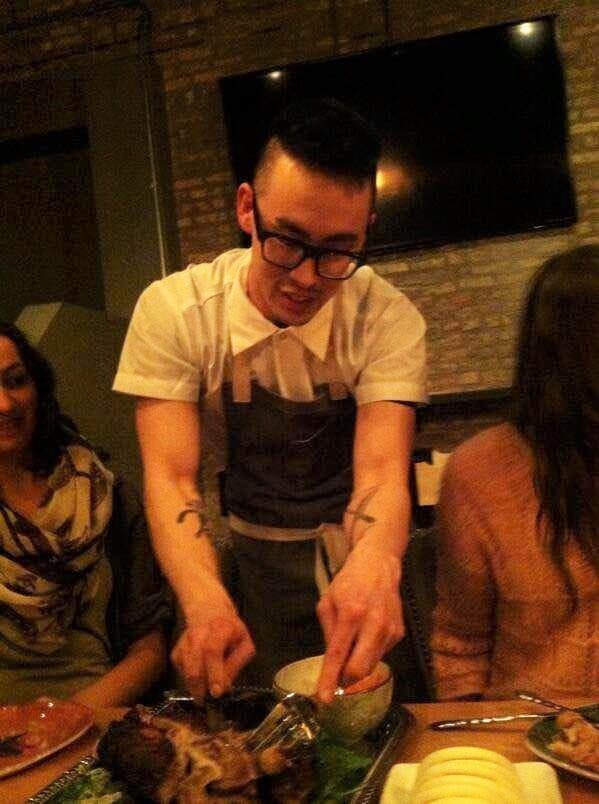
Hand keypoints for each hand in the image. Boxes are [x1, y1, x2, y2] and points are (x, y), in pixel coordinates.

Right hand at [171, 583, 254, 699]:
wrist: (208, 611)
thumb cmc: (231, 631)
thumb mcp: (244, 643)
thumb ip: (236, 664)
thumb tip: (226, 687)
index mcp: (220, 629)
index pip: (213, 652)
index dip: (214, 673)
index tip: (216, 693)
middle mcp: (198, 635)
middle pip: (194, 665)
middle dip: (200, 688)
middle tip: (207, 702)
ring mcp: (184, 643)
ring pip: (185, 671)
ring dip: (194, 687)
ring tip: (203, 694)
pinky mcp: (175, 651)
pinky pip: (180, 672)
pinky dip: (188, 680)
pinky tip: (199, 676)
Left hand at [315, 540, 402, 702]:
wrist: (379, 565)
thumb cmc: (348, 582)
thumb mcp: (328, 602)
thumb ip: (328, 633)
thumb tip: (332, 664)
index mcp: (351, 614)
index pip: (338, 655)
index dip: (329, 679)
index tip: (325, 700)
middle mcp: (374, 624)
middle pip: (360, 670)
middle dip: (346, 679)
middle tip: (337, 675)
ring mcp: (390, 630)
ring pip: (371, 666)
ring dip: (358, 665)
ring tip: (354, 642)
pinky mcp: (400, 634)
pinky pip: (380, 655)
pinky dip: (369, 652)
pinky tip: (367, 634)